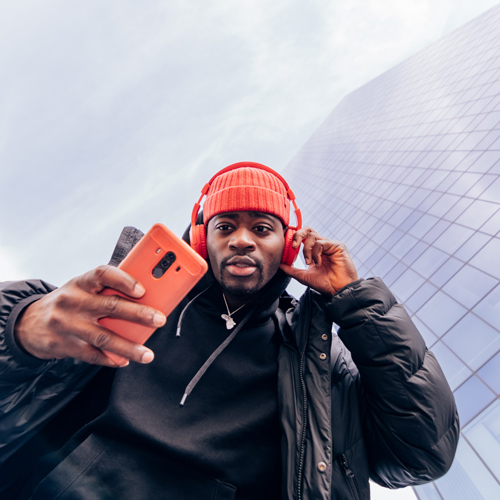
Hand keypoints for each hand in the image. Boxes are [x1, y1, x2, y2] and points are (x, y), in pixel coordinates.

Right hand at [14, 266, 165, 366]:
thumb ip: (107, 290)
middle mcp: (74, 301)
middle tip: (159, 320)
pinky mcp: (64, 345)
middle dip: (138, 314)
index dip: (124, 280)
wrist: (29, 323)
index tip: (142, 289)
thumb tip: (146, 298)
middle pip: (110, 306)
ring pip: (104, 337)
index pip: (103, 274)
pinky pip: (92, 355)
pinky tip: (125, 360)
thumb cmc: (69, 302)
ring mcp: (68, 325)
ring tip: (147, 354)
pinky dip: (111, 359)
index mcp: (81, 282)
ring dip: (129, 347)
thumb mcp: (82, 288)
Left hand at [280, 227, 358, 294]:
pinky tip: (318, 263)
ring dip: (307, 250)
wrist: (338, 291)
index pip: (303, 237)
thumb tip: (279, 265)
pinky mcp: (337, 245)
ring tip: (309, 262)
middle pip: (307, 230)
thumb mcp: (304, 276)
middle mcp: (322, 245)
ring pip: (312, 236)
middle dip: (297, 235)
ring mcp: (330, 244)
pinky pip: (320, 243)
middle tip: (293, 246)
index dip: (294, 237)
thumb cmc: (324, 284)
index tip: (286, 245)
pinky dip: (316, 253)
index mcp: (315, 251)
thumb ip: (291, 270)